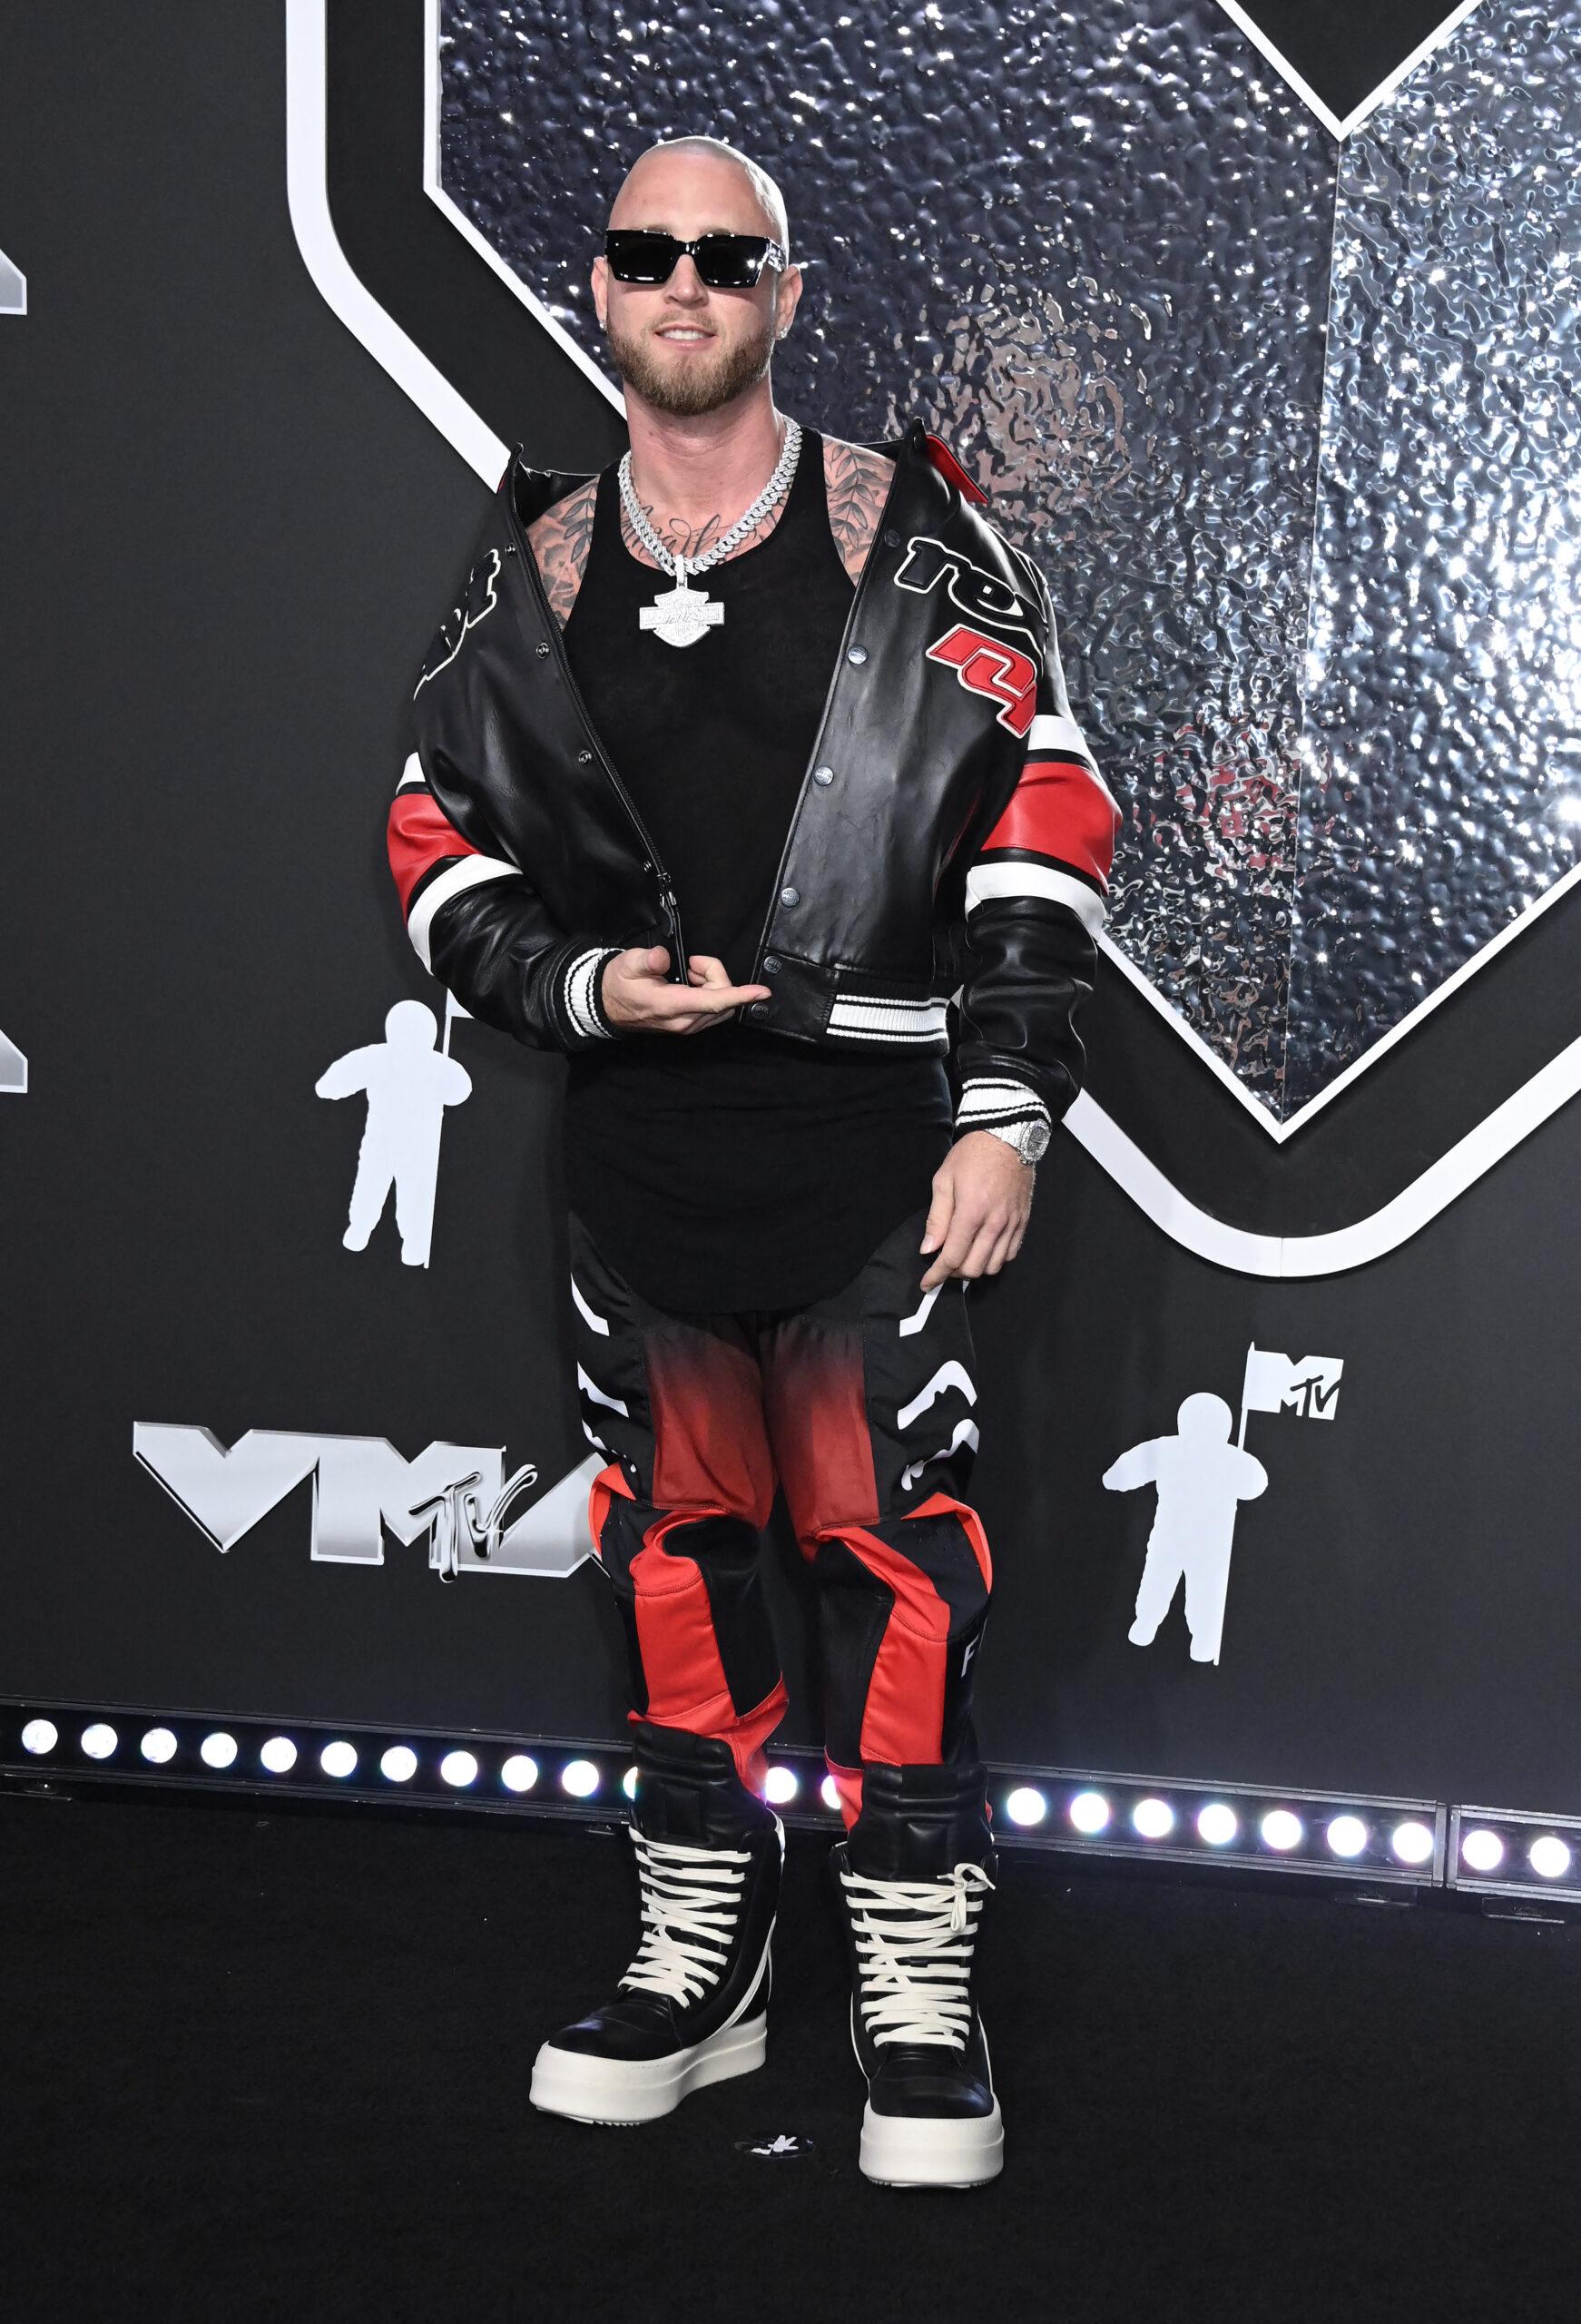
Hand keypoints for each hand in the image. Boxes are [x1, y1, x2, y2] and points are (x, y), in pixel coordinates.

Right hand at [599, 945, 770, 1033]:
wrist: (606, 1006)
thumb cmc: (618, 983)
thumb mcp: (627, 964)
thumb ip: (646, 960)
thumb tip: (662, 958)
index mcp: (670, 1006)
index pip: (714, 1001)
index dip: (740, 995)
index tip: (762, 992)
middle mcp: (684, 1021)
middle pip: (723, 999)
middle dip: (716, 976)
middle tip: (692, 963)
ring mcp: (687, 1026)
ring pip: (721, 1005)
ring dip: (712, 984)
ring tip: (688, 972)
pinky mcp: (689, 1026)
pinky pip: (713, 1009)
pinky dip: (709, 992)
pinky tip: (689, 982)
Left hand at [918, 1131, 1033, 1289]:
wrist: (1008, 1137)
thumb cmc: (972, 1155)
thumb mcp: (944, 1180)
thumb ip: (937, 1218)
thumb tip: (929, 1248)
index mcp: (972, 1212)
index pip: (952, 1257)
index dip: (937, 1275)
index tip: (927, 1283)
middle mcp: (995, 1223)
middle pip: (974, 1268)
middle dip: (954, 1272)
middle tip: (943, 1263)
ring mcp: (1012, 1224)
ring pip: (993, 1266)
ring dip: (975, 1268)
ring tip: (963, 1256)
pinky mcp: (1023, 1222)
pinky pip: (1010, 1254)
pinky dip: (994, 1259)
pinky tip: (983, 1249)